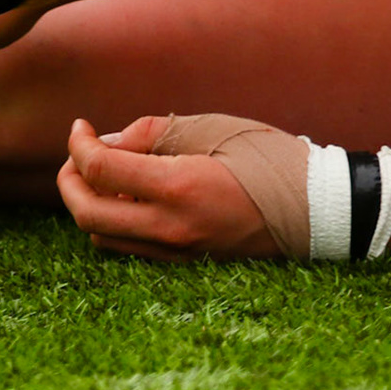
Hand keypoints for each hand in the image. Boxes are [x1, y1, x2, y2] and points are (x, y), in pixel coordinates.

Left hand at [56, 116, 282, 259]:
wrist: (321, 208)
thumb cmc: (271, 157)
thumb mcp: (212, 128)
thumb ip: (150, 133)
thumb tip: (105, 144)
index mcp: (178, 188)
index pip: (99, 170)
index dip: (78, 145)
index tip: (80, 127)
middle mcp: (171, 228)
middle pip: (86, 214)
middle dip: (69, 181)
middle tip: (78, 154)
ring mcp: (176, 252)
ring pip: (101, 237)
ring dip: (89, 204)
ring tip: (105, 174)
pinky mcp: (183, 262)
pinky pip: (127, 248)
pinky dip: (113, 222)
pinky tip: (128, 197)